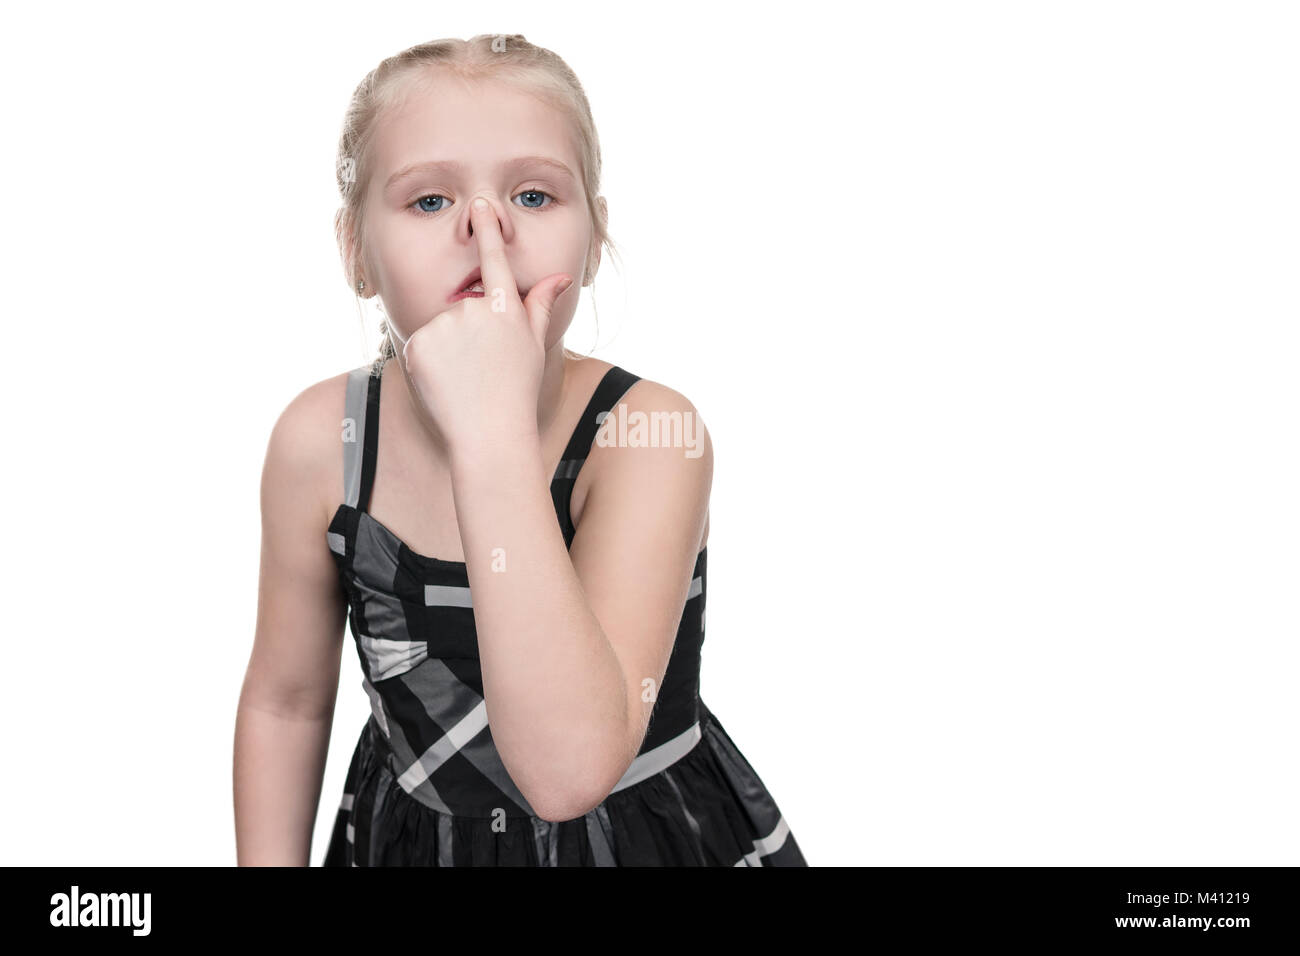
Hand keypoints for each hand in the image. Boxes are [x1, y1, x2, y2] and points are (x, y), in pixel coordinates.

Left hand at [400, 197, 573, 453]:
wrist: (489, 434)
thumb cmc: (517, 392)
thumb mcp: (534, 345)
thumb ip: (540, 306)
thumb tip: (560, 276)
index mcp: (506, 308)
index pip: (494, 259)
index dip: (487, 230)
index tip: (481, 206)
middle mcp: (475, 308)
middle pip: (465, 308)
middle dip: (468, 333)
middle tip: (482, 368)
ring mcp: (445, 325)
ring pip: (442, 328)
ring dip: (449, 349)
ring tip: (465, 379)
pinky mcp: (418, 343)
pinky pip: (422, 346)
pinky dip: (430, 363)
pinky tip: (446, 383)